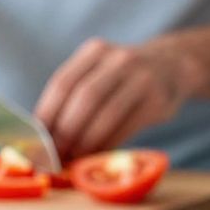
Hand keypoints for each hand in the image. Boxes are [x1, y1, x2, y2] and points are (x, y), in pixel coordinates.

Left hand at [35, 39, 195, 159]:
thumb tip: (43, 136)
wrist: (173, 66)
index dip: (46, 114)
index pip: (62, 83)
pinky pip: (126, 127)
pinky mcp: (157, 100)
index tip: (36, 140)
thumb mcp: (100, 71)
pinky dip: (107, 145)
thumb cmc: (123, 78)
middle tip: (55, 155)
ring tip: (73, 158)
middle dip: (65, 131)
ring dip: (85, 142)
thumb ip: (74, 95)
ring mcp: (141, 77)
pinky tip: (96, 155)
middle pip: (83, 97)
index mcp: (95, 51)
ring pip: (106, 114)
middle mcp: (119, 59)